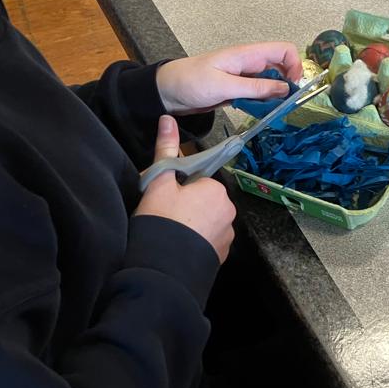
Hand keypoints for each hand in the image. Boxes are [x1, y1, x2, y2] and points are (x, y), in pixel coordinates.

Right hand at [134, 115, 235, 262]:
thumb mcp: (159, 181)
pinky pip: (209, 241)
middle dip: (187, 205)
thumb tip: (167, 118)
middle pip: (204, 201)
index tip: (165, 199)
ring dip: (193, 225)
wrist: (164, 269)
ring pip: (207, 221)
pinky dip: (197, 242)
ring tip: (171, 233)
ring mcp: (227, 235)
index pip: (197, 180)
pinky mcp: (222, 255)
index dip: (179, 188)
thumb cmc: (161, 220)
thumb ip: (166, 148)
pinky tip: (179, 247)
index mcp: (216, 189)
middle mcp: (228, 210)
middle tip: (164, 215)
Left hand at [155, 42, 301, 114]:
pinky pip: (260, 93)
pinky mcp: (239, 89)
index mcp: (247, 55)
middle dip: (288, 84)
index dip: (295, 65)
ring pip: (272, 82)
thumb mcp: (224, 86)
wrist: (167, 92)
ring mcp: (245, 77)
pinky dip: (264, 102)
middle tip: (285, 104)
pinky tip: (260, 111)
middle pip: (282, 67)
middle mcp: (250, 63)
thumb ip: (255, 87)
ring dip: (276, 95)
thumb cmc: (191, 82)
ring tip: (272, 111)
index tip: (293, 88)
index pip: (284, 50)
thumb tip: (285, 89)